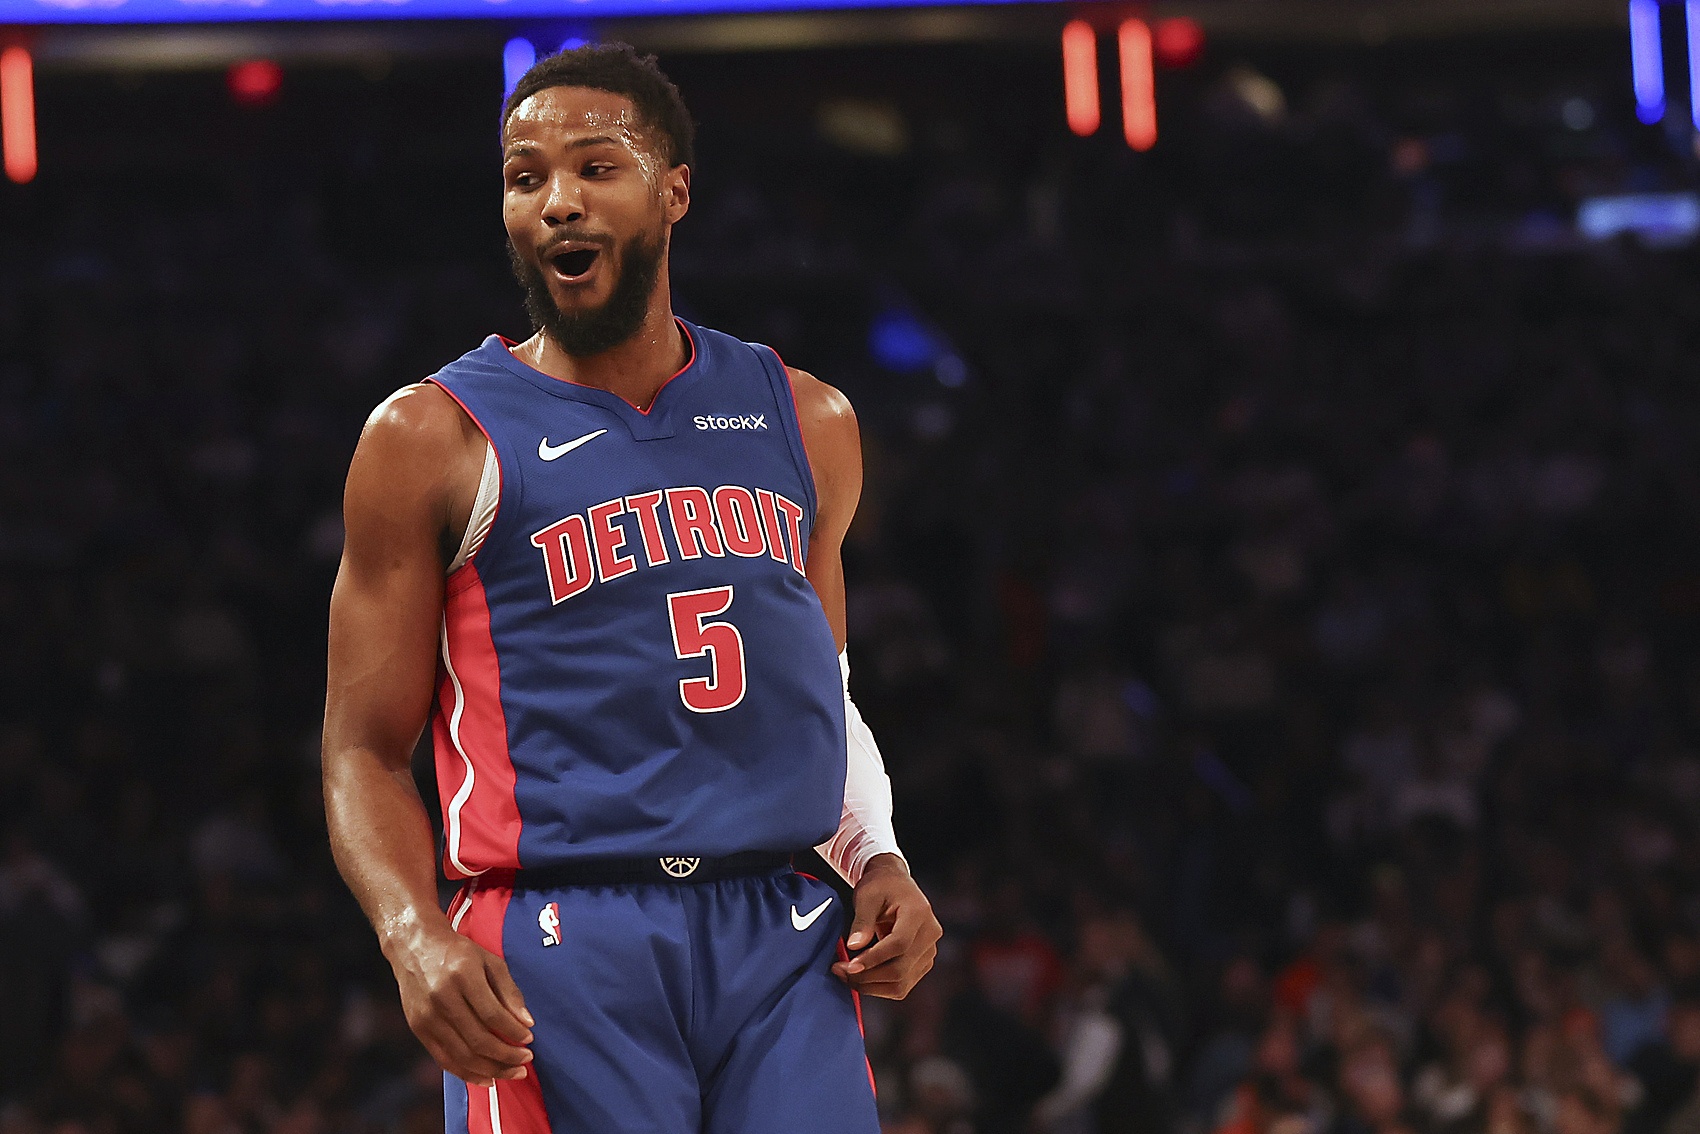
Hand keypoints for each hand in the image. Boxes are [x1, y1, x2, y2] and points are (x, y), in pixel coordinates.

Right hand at [387, 921, 534, 1086]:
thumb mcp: (489, 961)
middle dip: (506, 1056)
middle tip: (525, 1061)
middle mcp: (441, 997)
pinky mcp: (418, 1029)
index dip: (513, 1032)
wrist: (414, 946)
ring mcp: (427, 1016)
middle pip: (478, 1039)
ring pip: (462, 1055)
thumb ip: (509, 991)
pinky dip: (467, 1073)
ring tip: (512, 1073)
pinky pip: (444, 1059)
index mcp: (462, 975)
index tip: (529, 1039)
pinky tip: (486, 1077)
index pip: (492, 1014)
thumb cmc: (457, 952)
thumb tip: (527, 1023)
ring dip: (491, 1069)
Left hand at [831, 854, 940, 999]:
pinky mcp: (922, 963)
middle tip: (839, 971)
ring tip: (846, 976)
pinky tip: (860, 977)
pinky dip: (879, 987)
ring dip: (871, 986)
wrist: (895, 883)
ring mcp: (929, 951)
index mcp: (919, 913)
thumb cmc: (880, 886)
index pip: (899, 944)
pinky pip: (902, 985)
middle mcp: (930, 934)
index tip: (849, 966)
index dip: (874, 958)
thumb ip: (862, 921)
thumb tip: (853, 946)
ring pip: (901, 983)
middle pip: (901, 969)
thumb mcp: (867, 896)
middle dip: (867, 976)